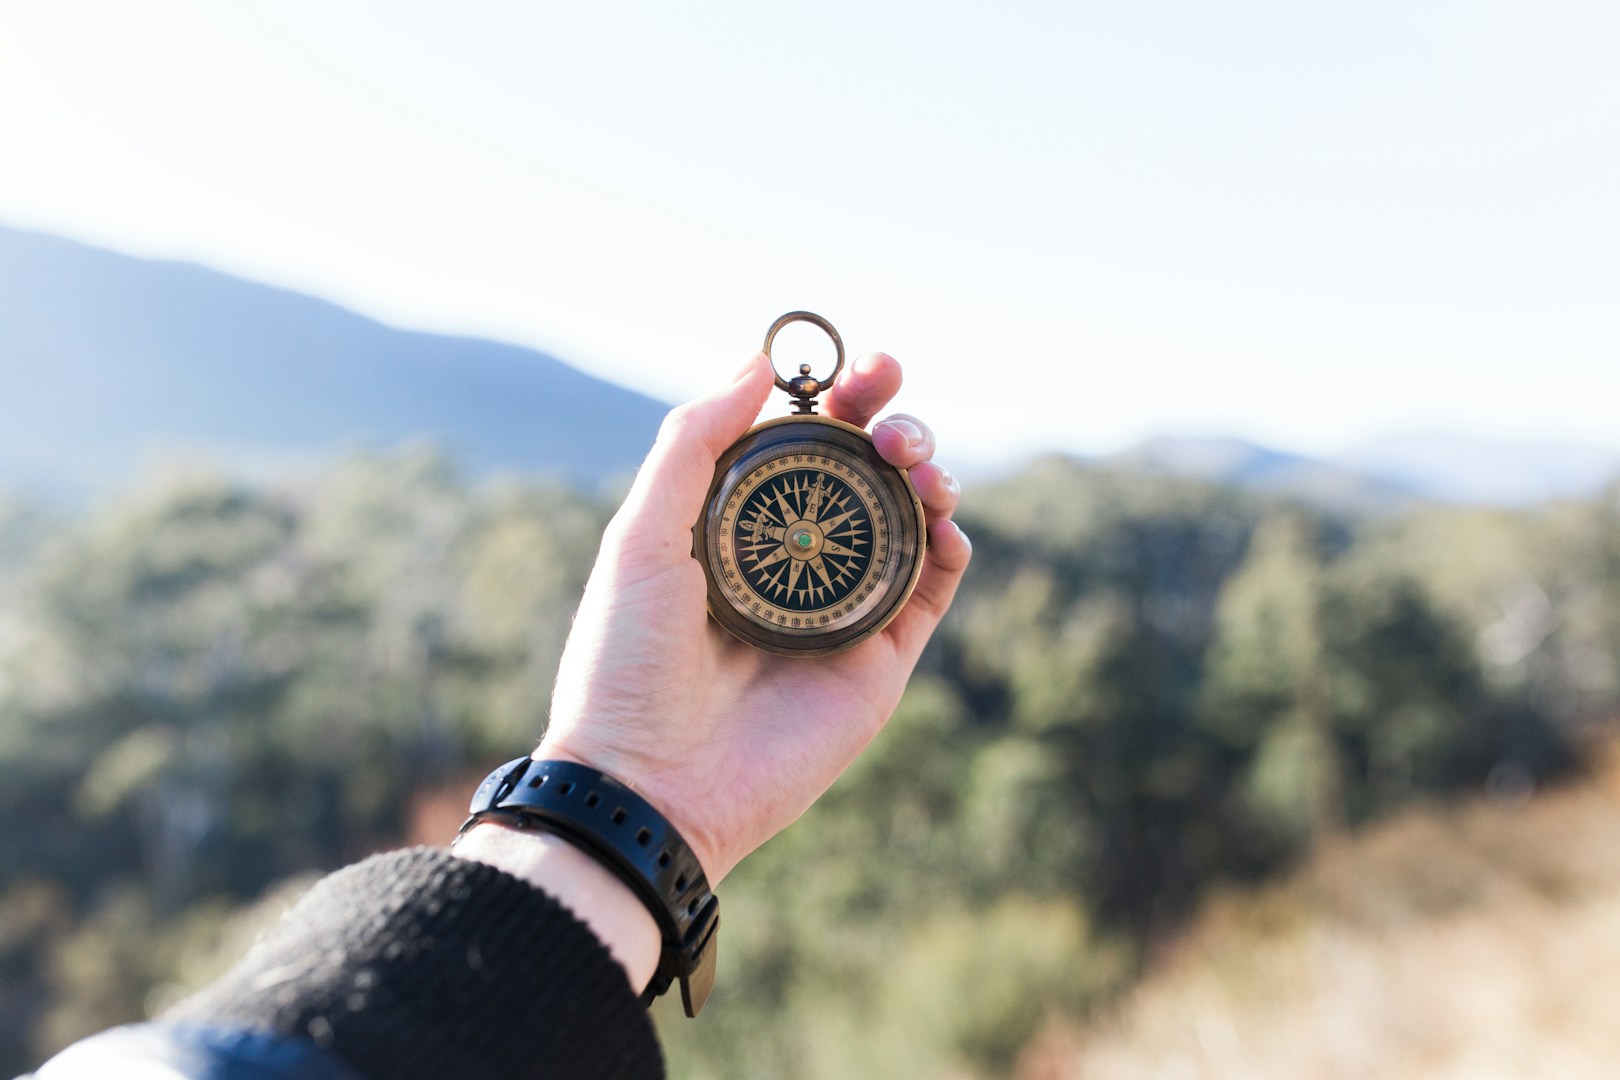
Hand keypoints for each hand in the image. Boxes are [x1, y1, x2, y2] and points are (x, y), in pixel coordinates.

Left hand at [537, 350, 970, 882]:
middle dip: (889, 420)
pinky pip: (932, 589)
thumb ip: (695, 443)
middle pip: (864, 471)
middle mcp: (793, 561)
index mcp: (735, 527)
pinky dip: (950, 543)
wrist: (651, 783)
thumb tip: (757, 361)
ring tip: (913, 457)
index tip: (855, 366)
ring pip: (908, 519)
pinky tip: (941, 515)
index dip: (835, 397)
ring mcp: (841, 609)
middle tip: (890, 403)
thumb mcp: (642, 535)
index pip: (800, 444)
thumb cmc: (627, 662)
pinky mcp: (879, 660)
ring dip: (925, 470)